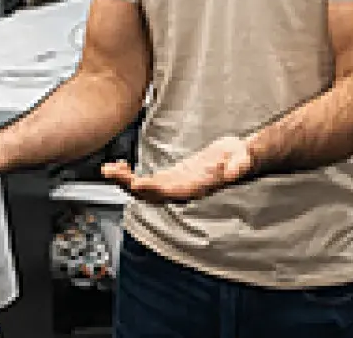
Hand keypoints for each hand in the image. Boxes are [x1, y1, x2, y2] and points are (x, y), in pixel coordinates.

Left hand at [102, 135, 252, 203]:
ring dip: (125, 182)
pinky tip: (120, 167)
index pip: (171, 192)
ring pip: (145, 190)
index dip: (152, 189)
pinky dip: (131, 176)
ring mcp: (176, 185)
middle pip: (151, 194)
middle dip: (129, 185)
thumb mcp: (244, 157)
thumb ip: (241, 164)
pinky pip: (147, 181)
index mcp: (197, 187)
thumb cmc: (243, 159)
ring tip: (108, 170)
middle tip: (110, 172)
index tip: (135, 184)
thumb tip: (234, 171)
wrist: (243, 159)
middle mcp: (183, 190)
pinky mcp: (172, 177)